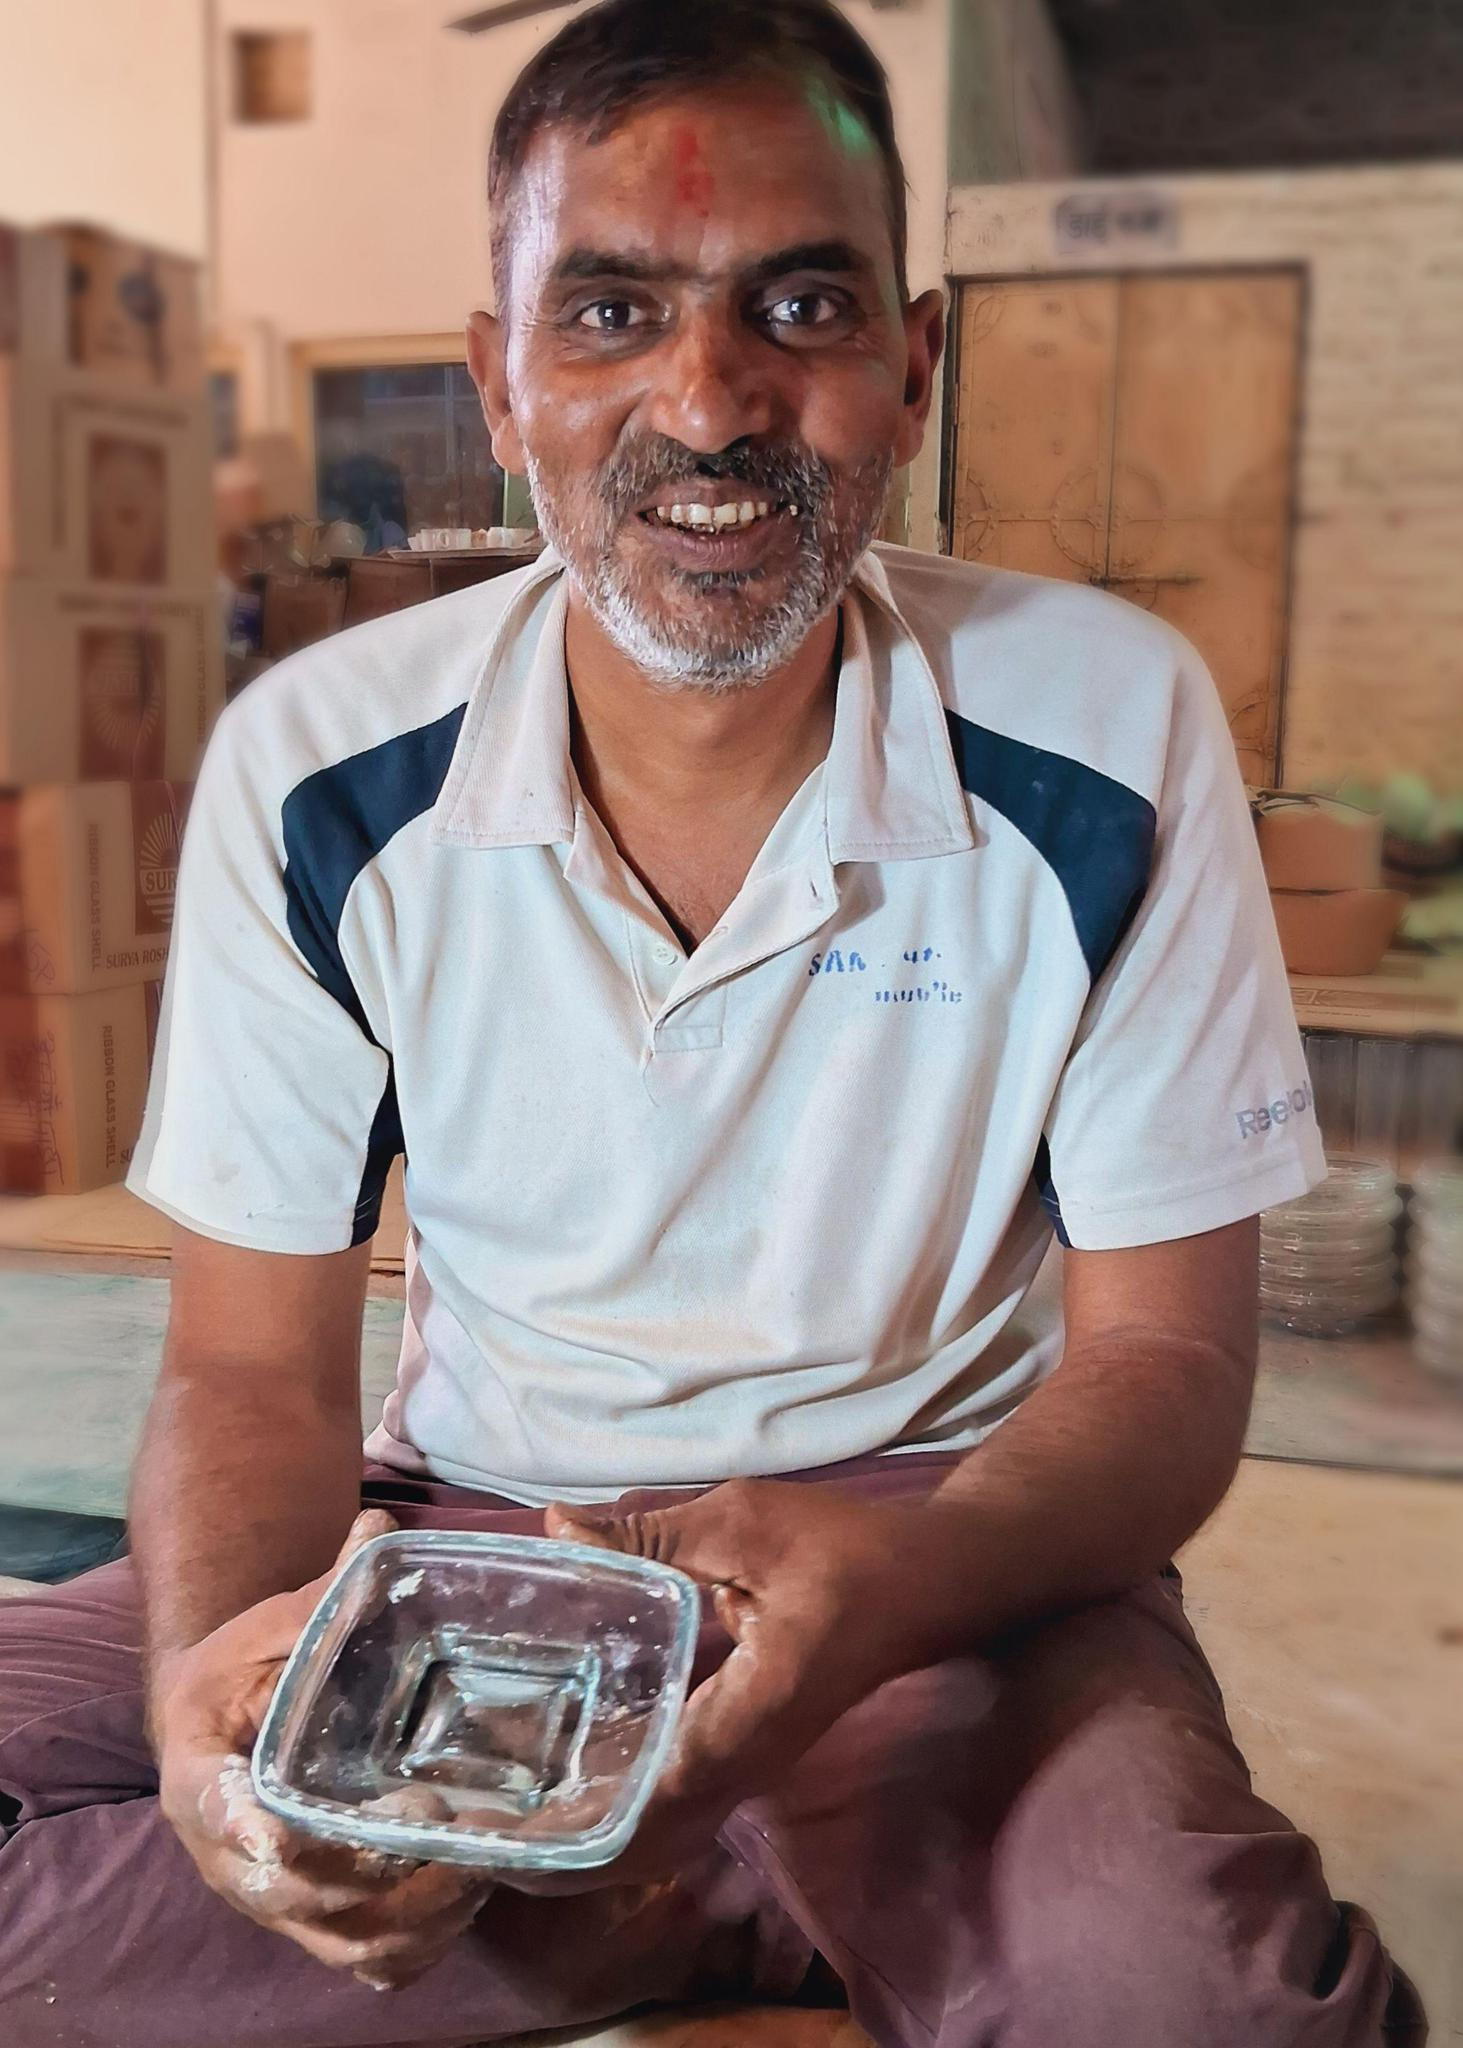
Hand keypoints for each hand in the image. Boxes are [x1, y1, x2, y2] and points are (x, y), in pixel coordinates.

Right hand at [154, 1509, 490, 1988]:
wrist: (216, 1725)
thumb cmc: (246, 1669)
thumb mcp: (272, 1625)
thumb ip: (325, 1592)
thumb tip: (378, 1524)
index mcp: (202, 1777)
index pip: (213, 1812)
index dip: (249, 1828)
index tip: (289, 1832)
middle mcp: (229, 1858)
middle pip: (289, 1895)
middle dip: (366, 1872)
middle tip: (434, 1821)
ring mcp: (273, 1900)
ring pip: (337, 1940)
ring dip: (409, 1918)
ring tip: (474, 1866)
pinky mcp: (314, 1922)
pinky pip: (363, 1963)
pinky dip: (415, 1951)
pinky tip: (466, 1905)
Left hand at [533, 1478, 965, 1887]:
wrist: (930, 1583)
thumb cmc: (844, 1550)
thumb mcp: (744, 1524)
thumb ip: (650, 1536)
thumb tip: (555, 1529)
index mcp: (751, 1712)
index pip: (657, 1792)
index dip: (583, 1814)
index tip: (509, 1819)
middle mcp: (749, 1759)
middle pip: (650, 1832)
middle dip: (570, 1838)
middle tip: (483, 1821)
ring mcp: (753, 1764)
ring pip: (665, 1824)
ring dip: (594, 1824)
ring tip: (508, 1806)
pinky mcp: (749, 1752)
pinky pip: (679, 1795)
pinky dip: (625, 1798)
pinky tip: (573, 1768)